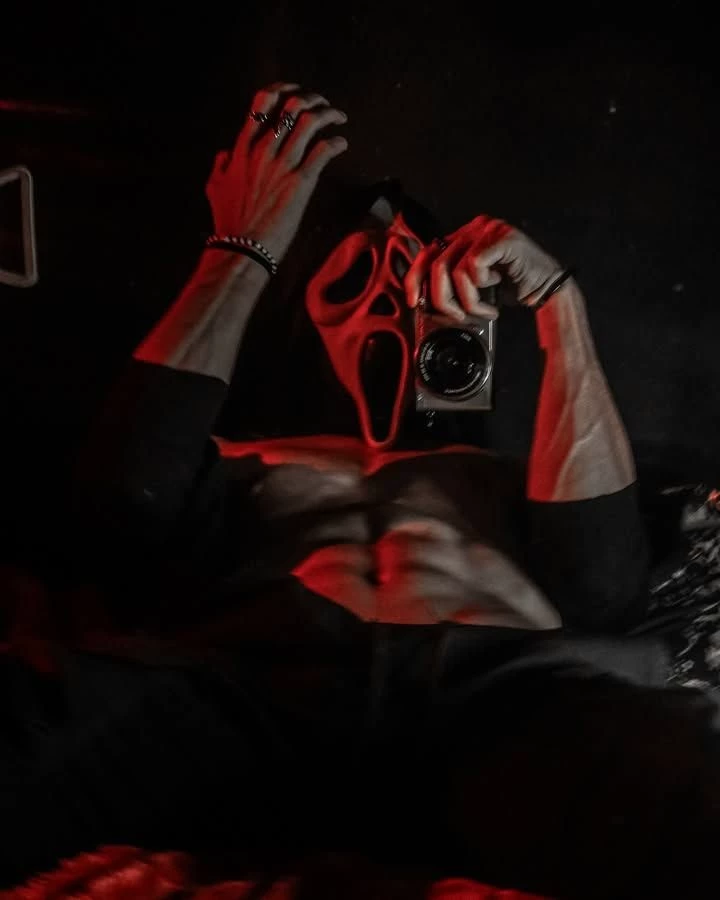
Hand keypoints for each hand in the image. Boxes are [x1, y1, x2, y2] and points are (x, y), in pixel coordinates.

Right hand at [205, 82, 348, 263]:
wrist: (243, 248)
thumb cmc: (229, 221)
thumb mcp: (215, 187)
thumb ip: (222, 165)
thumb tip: (225, 153)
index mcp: (243, 148)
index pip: (263, 103)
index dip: (282, 90)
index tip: (294, 92)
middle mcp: (263, 150)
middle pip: (292, 107)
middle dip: (313, 100)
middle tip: (323, 106)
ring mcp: (282, 165)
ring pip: (310, 122)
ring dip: (329, 115)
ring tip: (338, 118)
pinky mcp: (301, 182)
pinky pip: (324, 150)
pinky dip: (336, 142)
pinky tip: (341, 144)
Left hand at [404, 216, 562, 321]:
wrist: (546, 291)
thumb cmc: (510, 290)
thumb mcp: (472, 287)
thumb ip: (450, 284)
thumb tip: (420, 299)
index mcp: (463, 236)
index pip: (426, 253)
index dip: (414, 278)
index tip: (414, 302)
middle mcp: (473, 227)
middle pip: (436, 263)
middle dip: (441, 298)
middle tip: (457, 317)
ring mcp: (488, 229)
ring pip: (453, 269)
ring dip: (465, 301)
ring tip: (481, 312)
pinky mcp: (501, 239)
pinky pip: (473, 267)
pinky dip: (479, 291)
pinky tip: (493, 303)